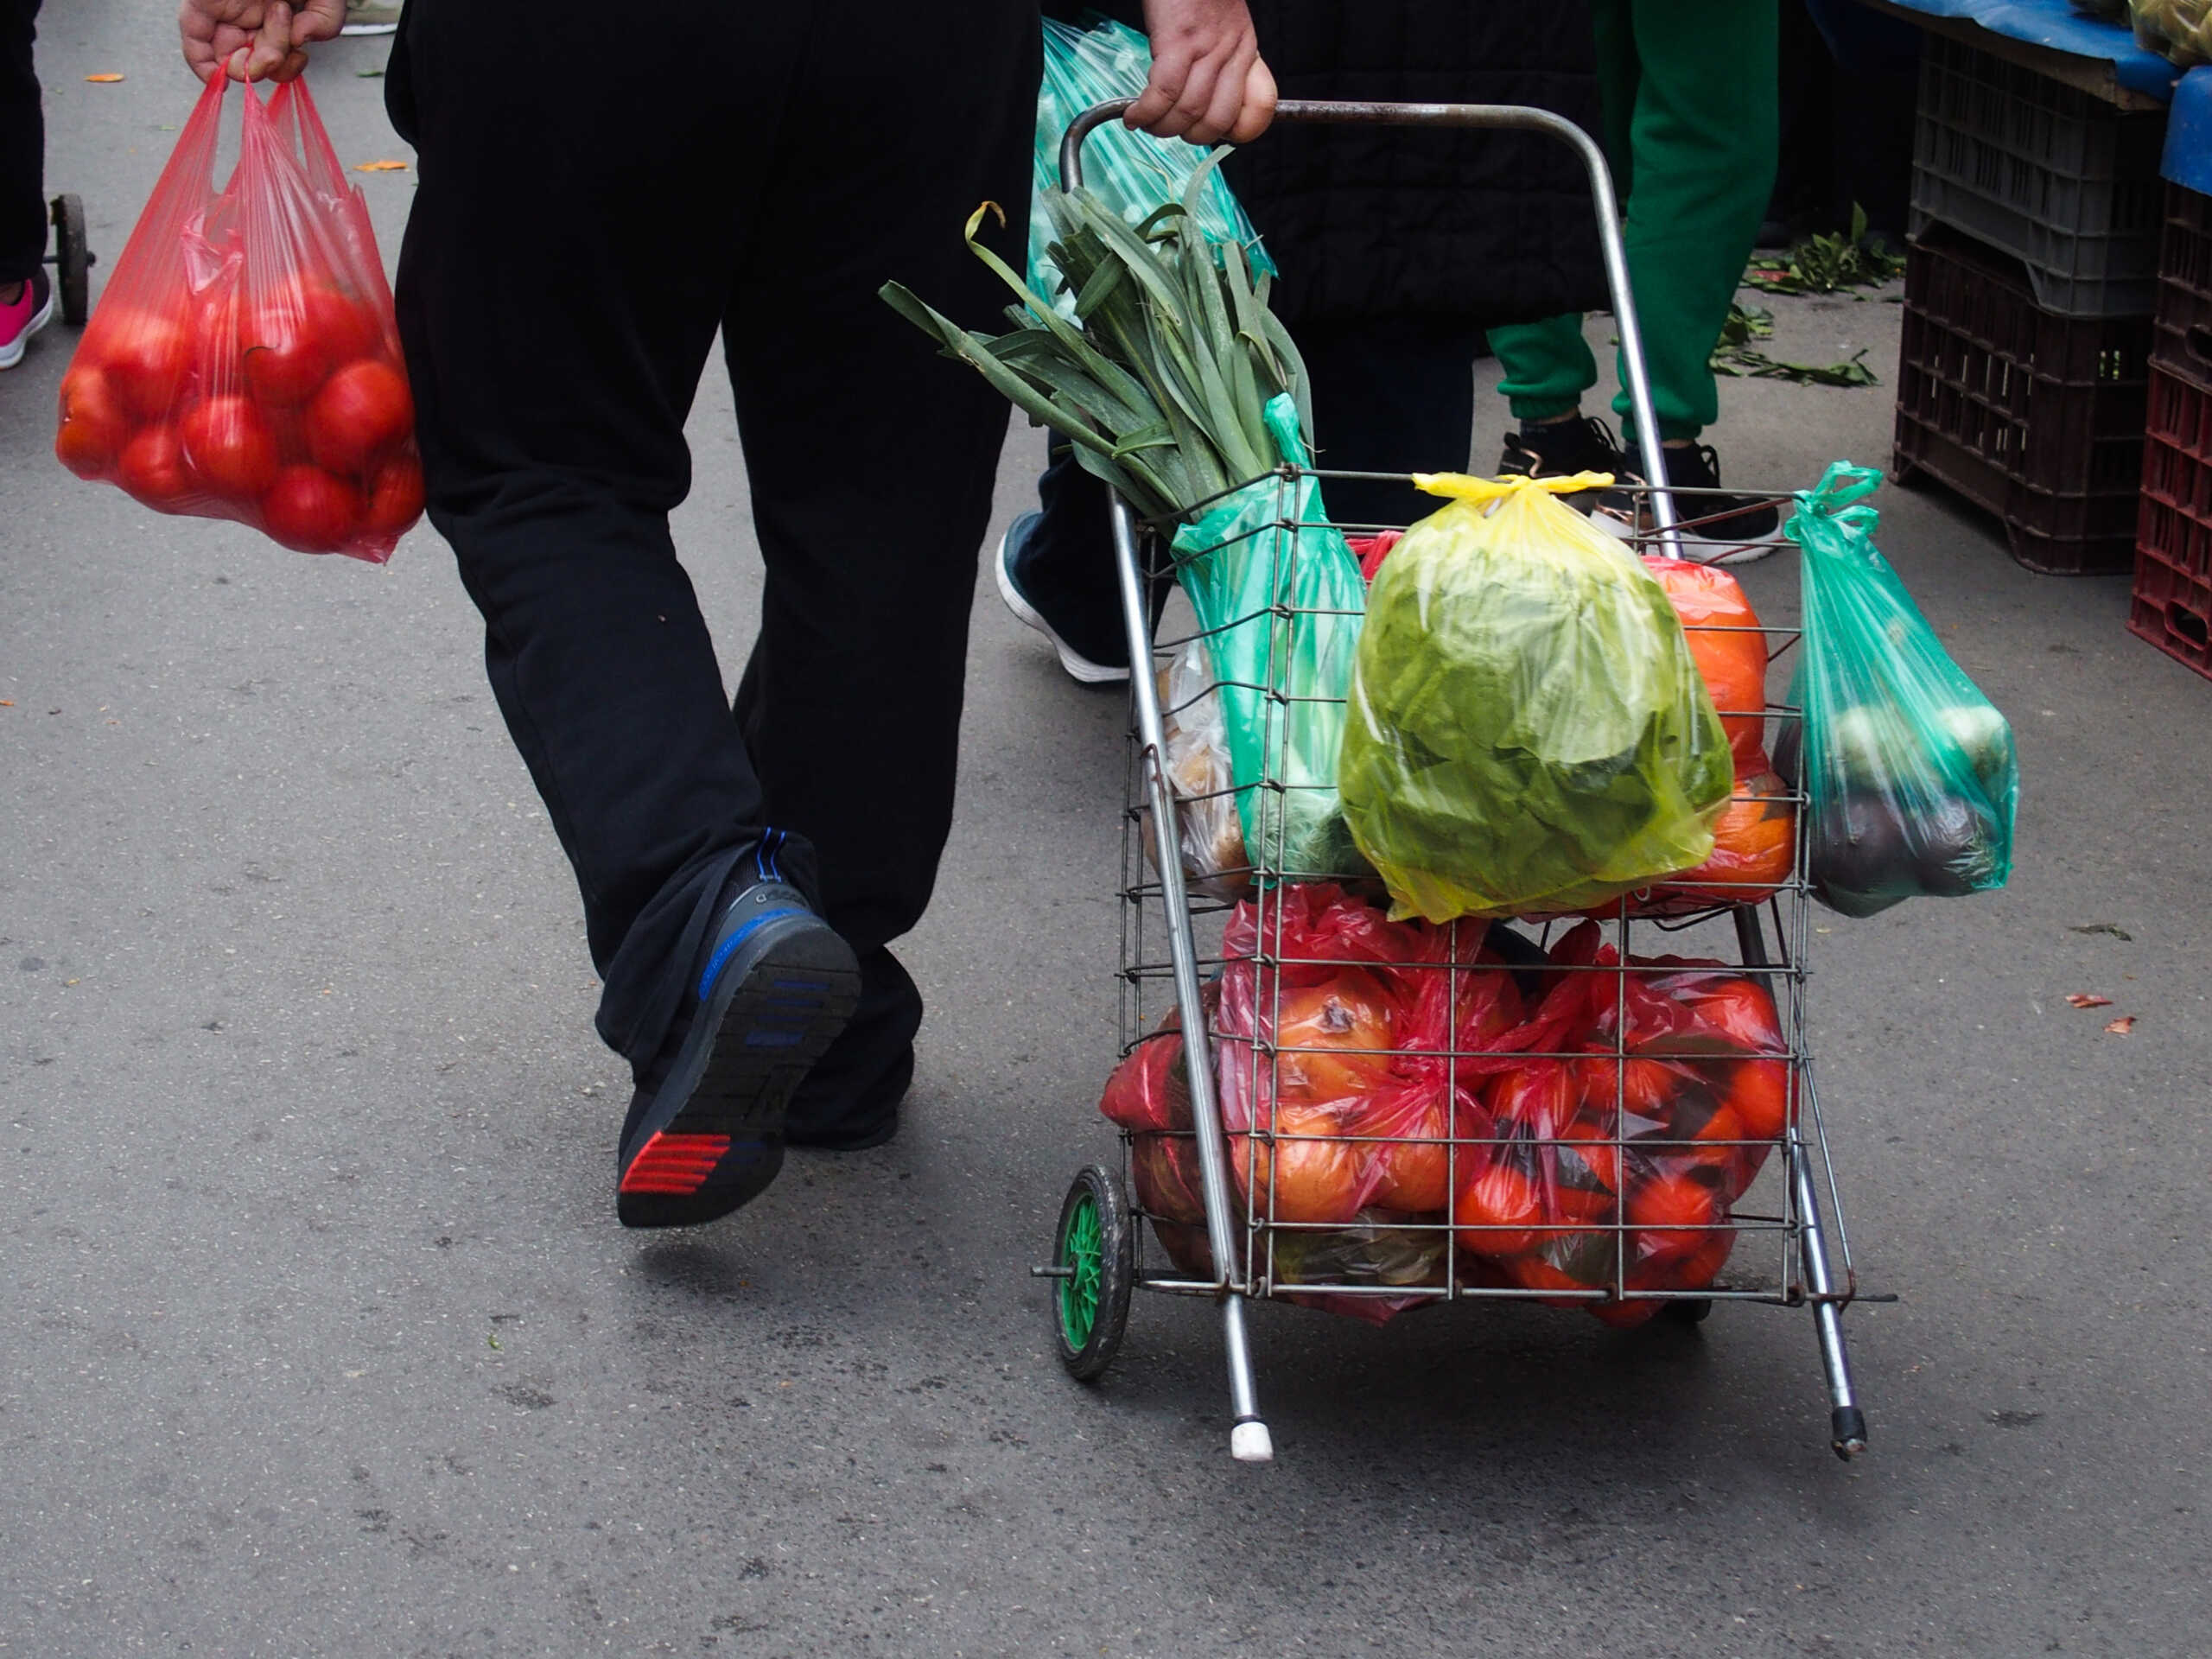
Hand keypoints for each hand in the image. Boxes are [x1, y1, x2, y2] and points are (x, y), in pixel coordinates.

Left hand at [179, 0, 345, 83]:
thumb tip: (302, 40)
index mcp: (277, 16)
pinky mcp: (202, 1)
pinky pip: (194, 38)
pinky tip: (216, 77)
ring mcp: (226, 10)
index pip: (275, 57)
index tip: (296, 56)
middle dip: (267, 66)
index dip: (283, 68)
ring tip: (263, 44)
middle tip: (277, 49)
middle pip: (252, 62)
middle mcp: (251, 16)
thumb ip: (325, 22)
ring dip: (244, 65)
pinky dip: (202, 64)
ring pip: (226, 57)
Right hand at [1128, 0, 1276, 146]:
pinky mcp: (1176, 41)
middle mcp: (1230, 53)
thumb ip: (1224, 60)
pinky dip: (1145, 112)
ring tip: (1147, 122)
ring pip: (1188, 112)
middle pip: (1217, 120)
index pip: (1260, 109)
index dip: (1237, 133)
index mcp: (1245, 50)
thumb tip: (1209, 100)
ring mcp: (1204, 48)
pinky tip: (1133, 114)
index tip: (1211, 131)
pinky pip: (1163, 93)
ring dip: (1162, 128)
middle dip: (1189, 136)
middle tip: (1170, 128)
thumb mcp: (1225, 25)